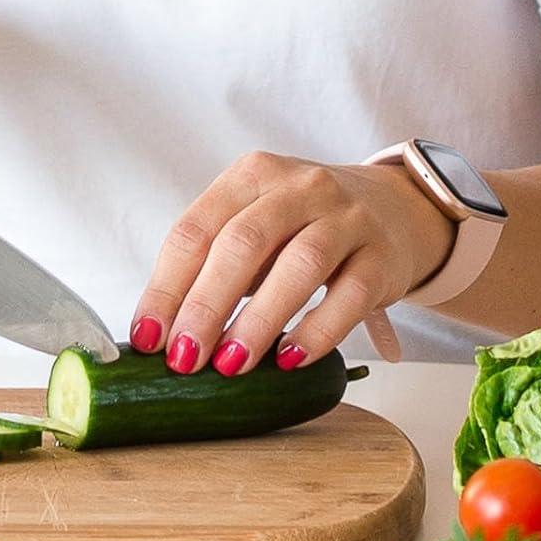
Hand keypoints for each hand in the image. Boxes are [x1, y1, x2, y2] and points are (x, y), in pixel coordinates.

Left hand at [130, 151, 455, 373]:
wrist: (393, 209)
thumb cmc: (298, 228)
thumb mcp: (250, 228)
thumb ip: (208, 267)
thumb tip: (158, 334)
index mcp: (250, 176)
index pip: (194, 231)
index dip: (165, 287)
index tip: (147, 338)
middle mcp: (299, 187)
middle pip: (242, 245)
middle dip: (205, 306)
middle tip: (184, 359)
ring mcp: (346, 217)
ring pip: (299, 266)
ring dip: (258, 320)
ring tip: (230, 365)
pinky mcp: (382, 255)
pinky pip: (350, 296)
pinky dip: (317, 331)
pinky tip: (289, 359)